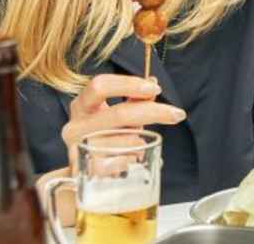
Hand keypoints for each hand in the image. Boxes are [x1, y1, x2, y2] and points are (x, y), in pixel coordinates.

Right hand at [62, 75, 184, 169]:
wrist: (86, 171)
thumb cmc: (106, 137)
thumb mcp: (119, 115)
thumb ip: (135, 99)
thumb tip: (153, 82)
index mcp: (82, 105)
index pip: (100, 85)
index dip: (129, 84)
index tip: (156, 89)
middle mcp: (76, 125)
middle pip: (119, 113)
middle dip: (154, 112)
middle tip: (177, 114)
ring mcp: (78, 148)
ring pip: (125, 140)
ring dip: (140, 141)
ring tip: (140, 145)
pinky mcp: (85, 170)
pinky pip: (120, 162)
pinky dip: (133, 158)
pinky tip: (133, 158)